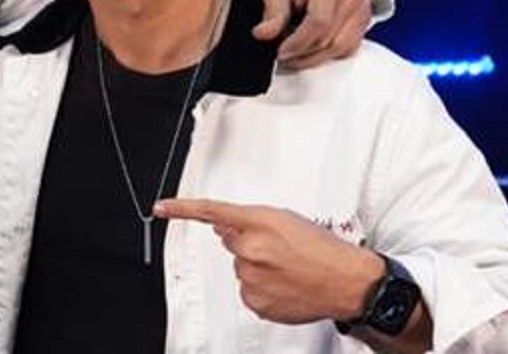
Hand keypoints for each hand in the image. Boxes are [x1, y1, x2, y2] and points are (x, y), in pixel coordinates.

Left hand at [154, 198, 382, 323]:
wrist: (347, 281)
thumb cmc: (323, 249)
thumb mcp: (287, 219)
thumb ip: (251, 220)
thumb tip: (225, 225)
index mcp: (258, 222)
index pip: (211, 212)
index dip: (182, 209)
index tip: (161, 208)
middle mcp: (250, 249)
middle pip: (231, 242)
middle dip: (248, 243)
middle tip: (278, 249)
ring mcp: (251, 277)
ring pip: (241, 268)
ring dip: (257, 267)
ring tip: (288, 268)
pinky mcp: (255, 300)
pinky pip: (249, 290)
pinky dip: (263, 288)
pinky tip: (285, 284)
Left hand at [253, 0, 370, 68]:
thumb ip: (273, 13)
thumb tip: (263, 34)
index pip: (319, 22)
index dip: (298, 43)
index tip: (281, 53)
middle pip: (329, 39)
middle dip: (303, 53)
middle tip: (282, 55)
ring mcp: (362, 9)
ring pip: (340, 48)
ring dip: (314, 57)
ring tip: (293, 53)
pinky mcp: (364, 21)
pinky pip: (347, 48)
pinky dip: (327, 54)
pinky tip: (309, 48)